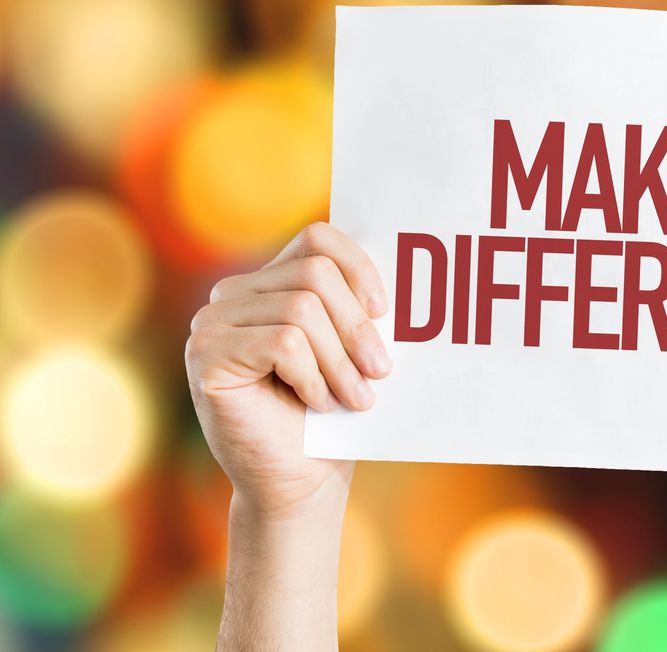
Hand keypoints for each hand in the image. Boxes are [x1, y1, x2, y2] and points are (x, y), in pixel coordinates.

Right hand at [185, 221, 390, 517]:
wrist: (300, 483)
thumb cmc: (333, 416)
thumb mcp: (352, 350)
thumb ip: (359, 307)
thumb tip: (405, 270)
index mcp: (269, 284)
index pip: (317, 238)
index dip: (359, 267)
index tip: (386, 311)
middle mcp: (232, 295)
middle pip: (315, 274)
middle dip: (358, 326)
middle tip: (380, 371)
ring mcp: (211, 324)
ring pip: (302, 310)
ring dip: (340, 361)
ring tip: (355, 398)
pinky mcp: (206, 357)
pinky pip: (283, 344)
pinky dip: (313, 376)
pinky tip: (317, 404)